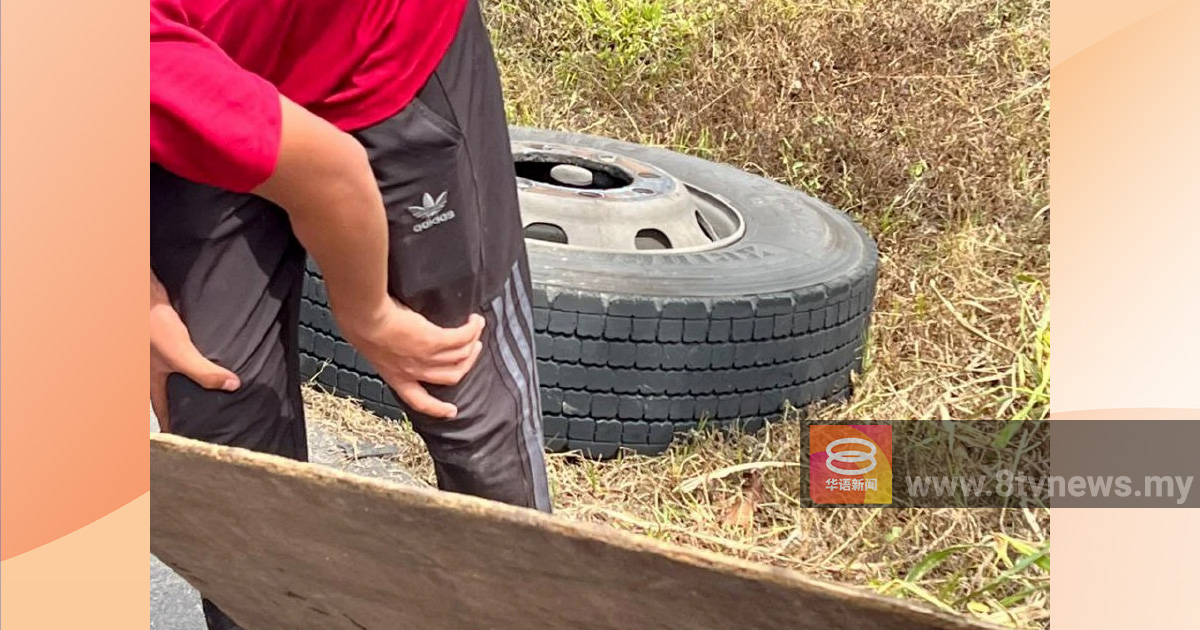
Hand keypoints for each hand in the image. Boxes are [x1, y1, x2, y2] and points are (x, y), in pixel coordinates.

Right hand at [150, 269, 239, 430]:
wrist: (144, 295)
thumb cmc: (153, 326)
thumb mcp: (180, 353)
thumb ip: (204, 372)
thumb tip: (233, 386)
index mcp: (153, 381)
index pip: (164, 411)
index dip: (175, 425)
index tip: (187, 438)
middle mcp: (156, 370)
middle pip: (173, 393)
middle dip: (188, 404)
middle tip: (209, 413)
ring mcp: (163, 354)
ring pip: (180, 374)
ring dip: (196, 381)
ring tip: (218, 387)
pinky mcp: (171, 338)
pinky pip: (187, 355)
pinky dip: (199, 359)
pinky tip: (215, 358)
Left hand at [339, 299, 483, 418]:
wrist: (364, 317)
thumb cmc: (361, 325)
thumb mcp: (373, 348)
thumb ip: (387, 353)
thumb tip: (394, 344)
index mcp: (397, 378)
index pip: (419, 401)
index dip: (437, 409)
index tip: (451, 412)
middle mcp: (414, 372)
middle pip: (450, 376)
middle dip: (466, 364)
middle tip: (473, 350)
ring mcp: (425, 358)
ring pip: (459, 357)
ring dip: (472, 344)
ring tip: (476, 330)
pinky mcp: (434, 341)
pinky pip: (461, 338)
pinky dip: (471, 330)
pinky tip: (475, 321)